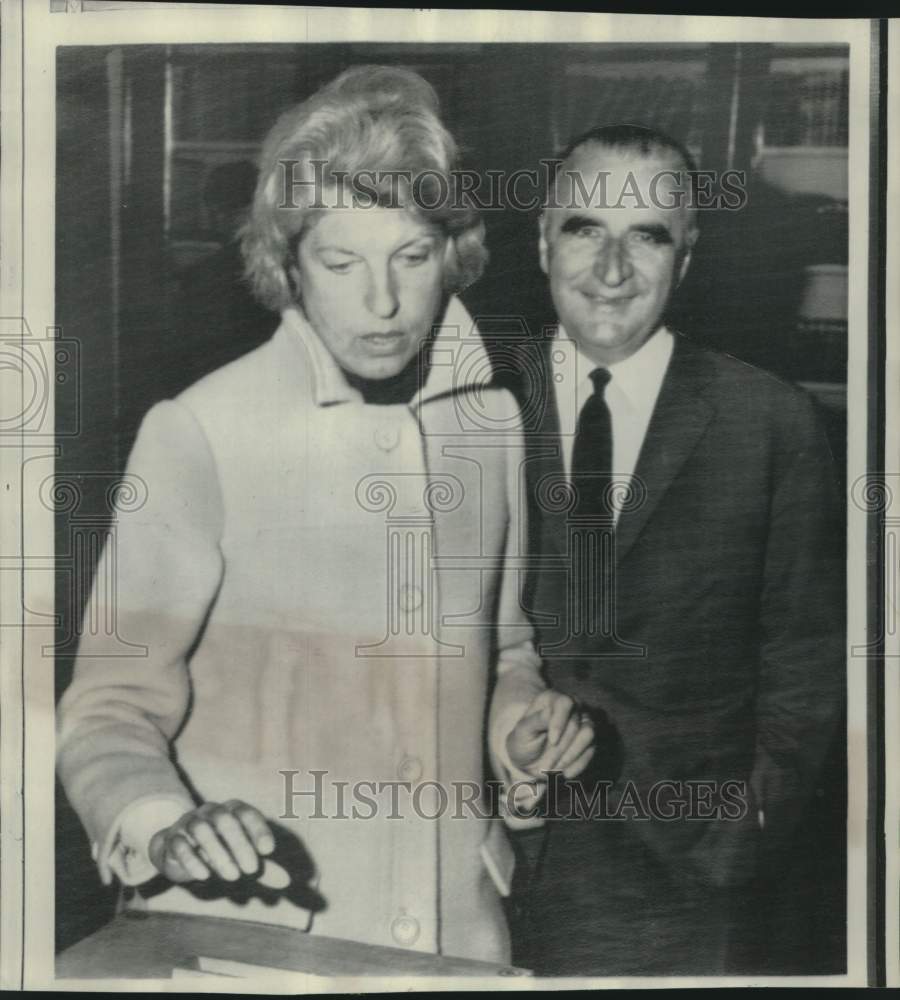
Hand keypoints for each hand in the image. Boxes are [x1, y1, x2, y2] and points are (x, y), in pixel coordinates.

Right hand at [149, 800, 274, 883]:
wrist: (177, 852)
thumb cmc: (219, 851)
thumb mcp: (242, 858)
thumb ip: (264, 869)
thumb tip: (287, 882)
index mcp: (231, 810)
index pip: (246, 813)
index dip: (258, 829)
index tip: (268, 851)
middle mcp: (210, 812)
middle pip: (225, 820)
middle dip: (240, 845)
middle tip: (251, 870)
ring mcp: (189, 823)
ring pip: (202, 830)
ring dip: (218, 853)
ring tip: (232, 877)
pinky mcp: (173, 839)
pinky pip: (180, 845)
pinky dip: (192, 860)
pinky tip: (204, 876)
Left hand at [506, 690, 594, 779]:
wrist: (531, 760)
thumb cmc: (523, 741)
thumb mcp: (522, 732)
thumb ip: (535, 721)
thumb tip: (549, 711)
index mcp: (551, 698)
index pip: (564, 703)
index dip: (560, 722)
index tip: (552, 741)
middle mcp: (571, 705)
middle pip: (575, 724)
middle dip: (559, 749)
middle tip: (544, 766)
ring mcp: (583, 721)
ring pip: (588, 734)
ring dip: (571, 755)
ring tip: (554, 769)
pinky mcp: (590, 739)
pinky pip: (592, 750)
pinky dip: (577, 764)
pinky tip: (564, 772)